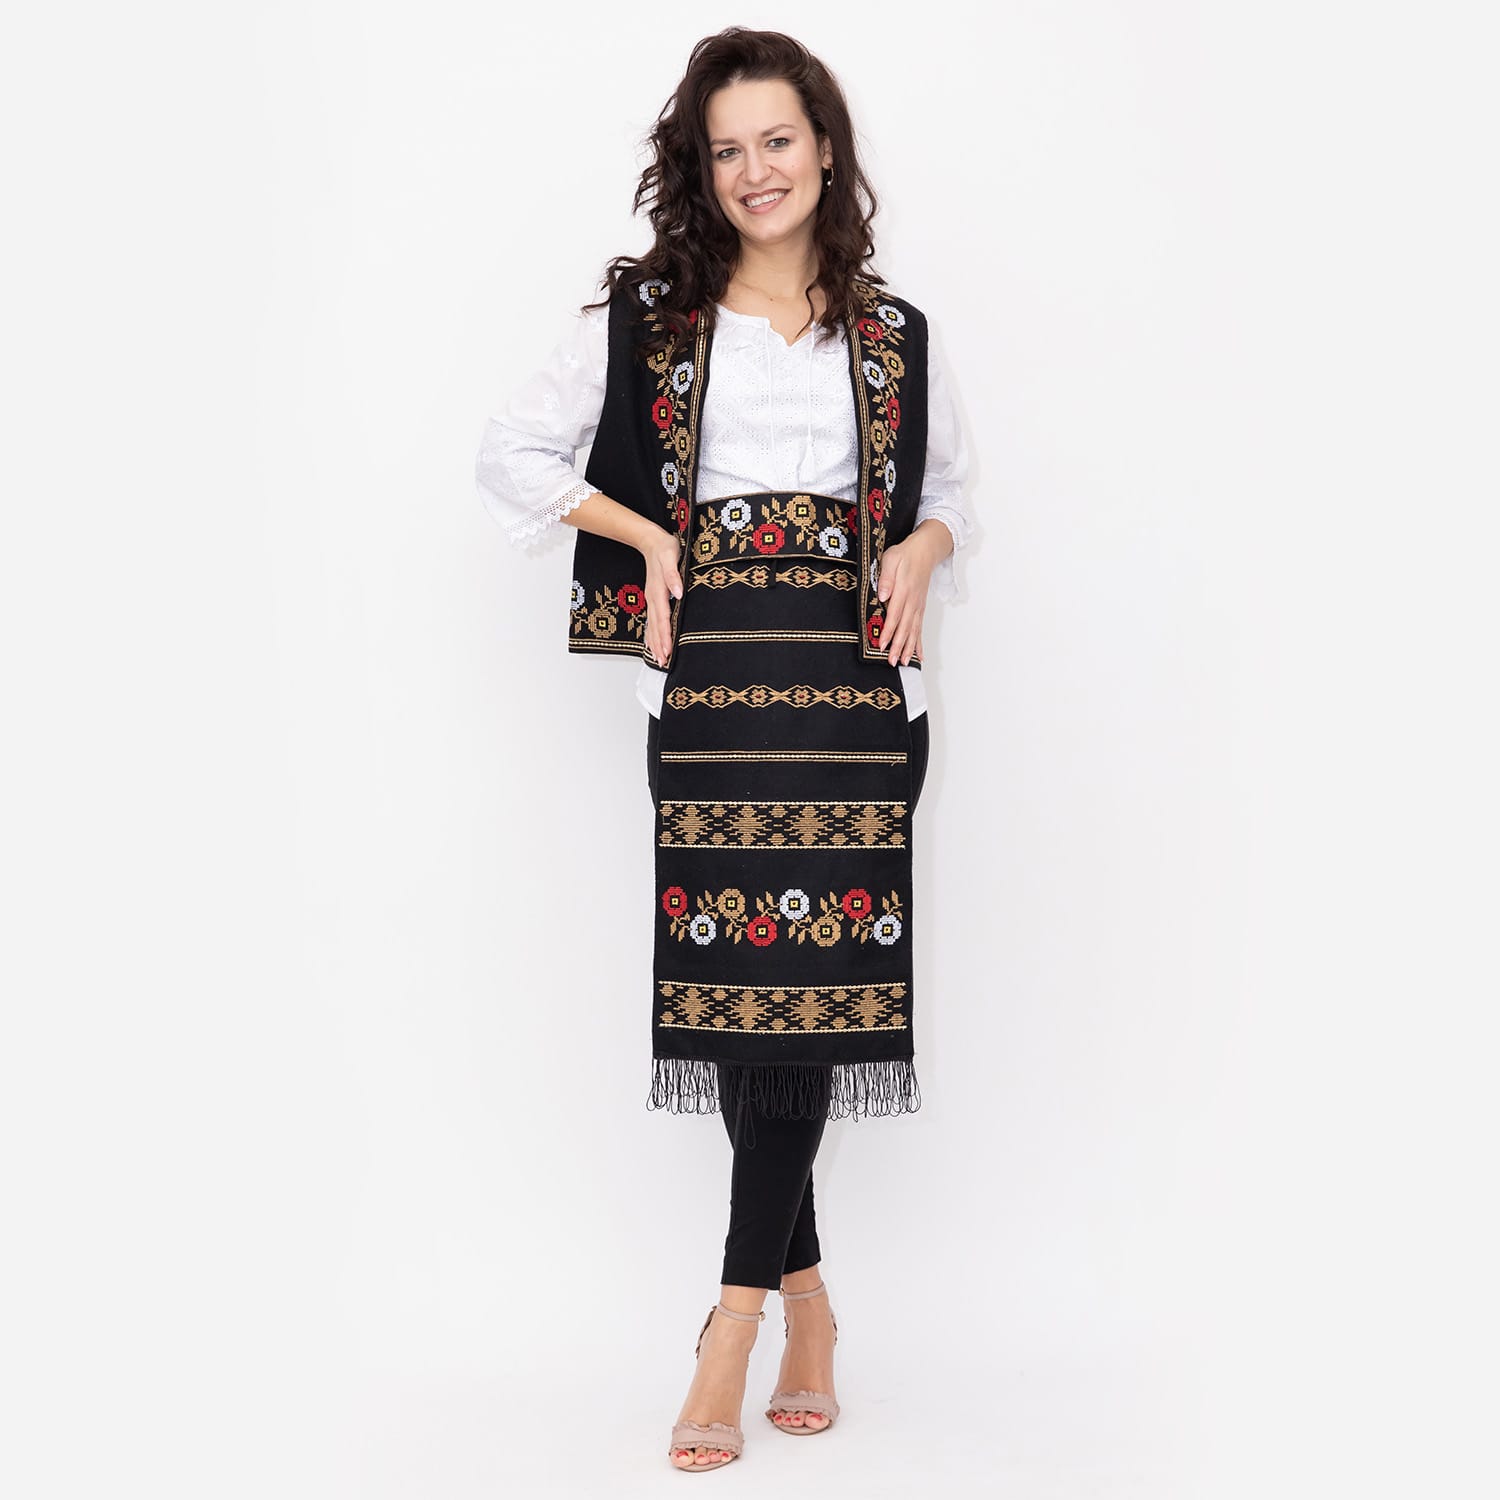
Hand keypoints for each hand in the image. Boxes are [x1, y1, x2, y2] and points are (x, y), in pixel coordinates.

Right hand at [640, 526, 683, 666]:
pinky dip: (651, 634)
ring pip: (652, 625)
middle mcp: (653, 598)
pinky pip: (651, 620)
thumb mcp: (671, 556)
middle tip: (663, 662)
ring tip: (659, 659)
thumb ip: (674, 575)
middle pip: (655, 626)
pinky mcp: (653, 598)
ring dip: (655, 643)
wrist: (651, 541)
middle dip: (659, 645)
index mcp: (658, 590)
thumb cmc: (665, 547)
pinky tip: (652, 644)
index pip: (662, 618)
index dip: (665, 635)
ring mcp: (651, 599)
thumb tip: (678, 593)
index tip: (668, 650)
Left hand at [875, 531, 936, 665]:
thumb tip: (882, 595)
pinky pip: (919, 628)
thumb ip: (886, 577)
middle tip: (892, 661)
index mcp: (904, 590)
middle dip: (898, 646)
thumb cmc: (905, 554)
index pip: (895, 614)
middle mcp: (913, 601)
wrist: (925, 551)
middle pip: (905, 627)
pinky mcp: (920, 608)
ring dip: (909, 648)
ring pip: (913, 630)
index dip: (888, 631)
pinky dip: (919, 642)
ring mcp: (918, 606)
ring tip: (905, 662)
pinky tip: (918, 655)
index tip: (882, 644)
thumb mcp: (891, 559)